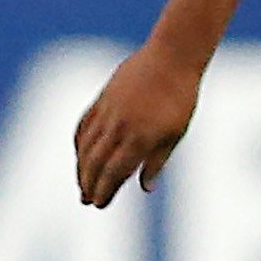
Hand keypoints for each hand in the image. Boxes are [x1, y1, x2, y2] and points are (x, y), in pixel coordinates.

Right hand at [74, 38, 204, 205]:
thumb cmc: (180, 97)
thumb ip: (157, 161)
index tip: (99, 203)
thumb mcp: (175, 133)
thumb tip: (146, 188)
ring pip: (86, 145)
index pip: (115, 173)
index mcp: (140, 138)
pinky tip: (80, 153)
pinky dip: (79, 142)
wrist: (171, 56)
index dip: (105, 190)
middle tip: (86, 199)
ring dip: (81, 167)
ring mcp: (108, 111)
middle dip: (89, 184)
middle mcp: (120, 126)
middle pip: (96, 162)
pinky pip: (85, 125)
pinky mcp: (103, 98)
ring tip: (81, 183)